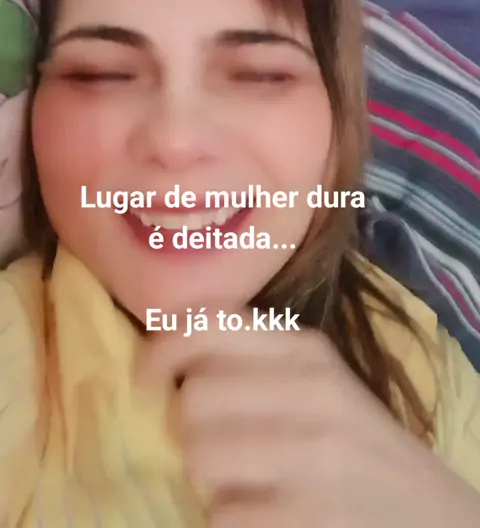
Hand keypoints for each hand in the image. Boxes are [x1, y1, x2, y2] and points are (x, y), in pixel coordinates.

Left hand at [140, 308, 479, 527]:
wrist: (429, 515)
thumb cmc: (358, 444)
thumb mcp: (319, 383)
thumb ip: (254, 361)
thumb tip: (163, 355)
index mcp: (309, 352)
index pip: (208, 326)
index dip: (161, 350)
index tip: (145, 380)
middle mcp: (312, 394)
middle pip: (192, 399)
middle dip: (189, 431)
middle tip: (216, 446)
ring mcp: (313, 458)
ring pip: (200, 457)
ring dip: (208, 481)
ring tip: (243, 483)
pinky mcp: (308, 518)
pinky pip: (222, 517)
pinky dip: (229, 522)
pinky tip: (262, 515)